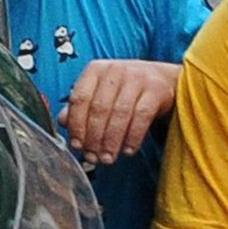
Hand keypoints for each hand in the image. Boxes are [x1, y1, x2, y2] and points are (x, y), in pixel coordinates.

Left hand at [60, 59, 179, 166]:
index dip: (76, 125)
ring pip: (120, 114)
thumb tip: (64, 122)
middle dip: (94, 138)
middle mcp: (115, 70)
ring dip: (112, 141)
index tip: (77, 145)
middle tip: (94, 157)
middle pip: (99, 108)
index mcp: (96, 70)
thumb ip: (81, 107)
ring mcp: (138, 77)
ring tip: (108, 158)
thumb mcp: (101, 93)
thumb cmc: (125, 90)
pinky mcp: (156, 89)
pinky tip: (127, 150)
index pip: (79, 99)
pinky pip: (141, 116)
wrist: (163, 79)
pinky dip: (133, 137)